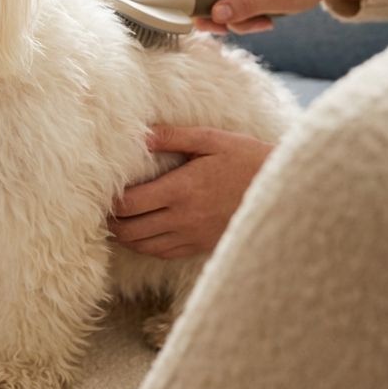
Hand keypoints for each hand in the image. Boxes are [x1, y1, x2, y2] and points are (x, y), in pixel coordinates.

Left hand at [106, 125, 272, 259]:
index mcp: (182, 189)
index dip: (111, 202)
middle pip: (130, 230)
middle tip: (104, 208)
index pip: (130, 204)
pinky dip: (146, 246)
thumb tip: (141, 135)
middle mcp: (184, 217)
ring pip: (144, 246)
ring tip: (118, 221)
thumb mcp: (212, 140)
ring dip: (126, 236)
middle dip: (112, 221)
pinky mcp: (201, 246)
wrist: (283, 192)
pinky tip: (142, 232)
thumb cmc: (247, 159)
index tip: (104, 192)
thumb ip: (172, 137)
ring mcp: (192, 236)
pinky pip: (163, 253)